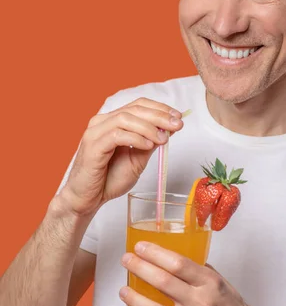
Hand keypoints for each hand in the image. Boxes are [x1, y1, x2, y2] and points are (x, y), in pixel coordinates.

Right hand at [59, 98, 182, 216]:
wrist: (88, 199)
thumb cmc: (109, 179)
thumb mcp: (138, 158)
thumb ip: (150, 142)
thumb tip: (170, 128)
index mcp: (112, 121)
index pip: (138, 105)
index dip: (160, 108)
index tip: (178, 117)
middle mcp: (102, 122)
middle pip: (134, 109)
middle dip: (159, 115)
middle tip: (177, 124)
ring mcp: (95, 132)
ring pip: (126, 118)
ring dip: (149, 127)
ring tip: (163, 139)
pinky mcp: (92, 146)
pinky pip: (116, 135)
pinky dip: (135, 138)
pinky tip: (148, 146)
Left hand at [119, 243, 262, 305]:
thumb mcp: (219, 281)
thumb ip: (196, 270)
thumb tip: (169, 258)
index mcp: (210, 284)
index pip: (178, 264)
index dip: (155, 254)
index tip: (140, 247)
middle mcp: (201, 304)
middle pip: (163, 283)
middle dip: (140, 268)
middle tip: (127, 260)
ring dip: (135, 298)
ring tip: (124, 290)